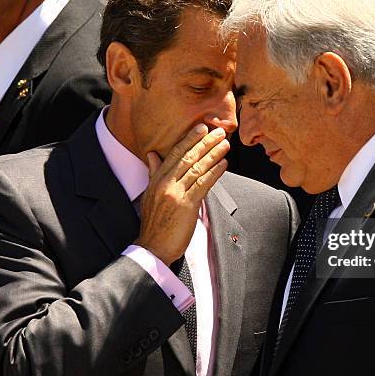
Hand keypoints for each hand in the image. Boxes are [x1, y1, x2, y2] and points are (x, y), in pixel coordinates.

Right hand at [134, 125, 228, 264]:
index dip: (189, 139)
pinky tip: (223, 164)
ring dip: (213, 154)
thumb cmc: (154, 223)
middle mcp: (165, 184)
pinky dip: (214, 172)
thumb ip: (154, 172)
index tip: (201, 128)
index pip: (174, 154)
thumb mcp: (150, 194)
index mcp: (156, 180)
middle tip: (218, 131)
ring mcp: (175, 194)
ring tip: (224, 144)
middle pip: (187, 157)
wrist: (152, 247)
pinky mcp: (186, 205)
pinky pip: (203, 184)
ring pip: (197, 168)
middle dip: (204, 142)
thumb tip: (153, 154)